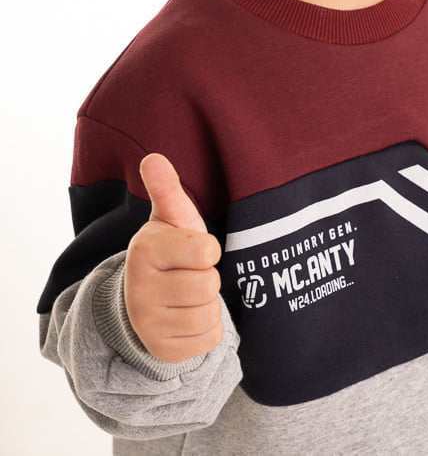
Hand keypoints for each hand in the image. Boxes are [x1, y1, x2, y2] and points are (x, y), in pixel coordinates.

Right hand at [123, 152, 223, 361]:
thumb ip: (166, 187)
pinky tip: (188, 317)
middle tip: (188, 274)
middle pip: (208, 285)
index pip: (206, 252)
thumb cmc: (171, 250)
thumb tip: (153, 157)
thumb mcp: (171, 218)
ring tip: (187, 294)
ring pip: (209, 313)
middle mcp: (139, 289)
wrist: (146, 299)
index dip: (207, 250)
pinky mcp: (163, 350)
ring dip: (208, 304)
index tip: (193, 249)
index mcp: (144, 250)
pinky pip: (209, 338)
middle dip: (207, 278)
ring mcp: (148, 324)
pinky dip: (206, 328)